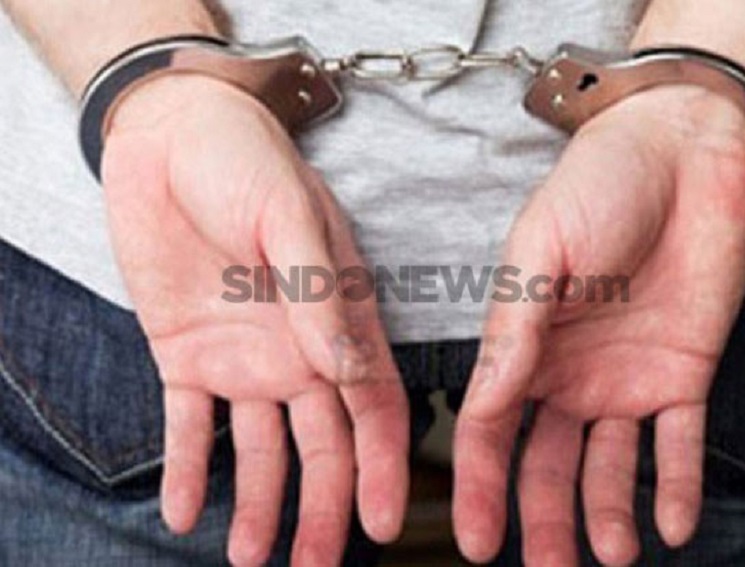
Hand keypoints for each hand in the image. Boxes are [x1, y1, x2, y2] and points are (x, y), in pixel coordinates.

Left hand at [101, 75, 408, 565]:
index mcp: (338, 318)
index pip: (372, 406)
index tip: (385, 524)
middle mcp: (299, 350)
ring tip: (251, 558)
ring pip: (260, 449)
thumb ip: (319, 294)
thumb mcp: (288, 217)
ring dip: (257, 503)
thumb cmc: (245, 161)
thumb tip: (351, 371)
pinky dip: (188, 469)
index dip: (382, 466)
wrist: (171, 134)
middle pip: (321, 445)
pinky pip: (189, 425)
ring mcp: (243, 357)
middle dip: (322, 509)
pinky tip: (183, 511)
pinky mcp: (186, 354)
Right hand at [454, 86, 744, 564]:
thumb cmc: (596, 188)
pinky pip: (680, 446)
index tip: (476, 541)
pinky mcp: (682, 376)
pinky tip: (674, 527)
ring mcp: (624, 380)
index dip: (479, 487)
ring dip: (607, 516)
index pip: (490, 431)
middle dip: (543, 521)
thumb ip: (513, 334)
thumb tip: (480, 407)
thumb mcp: (539, 255)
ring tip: (611, 558)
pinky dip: (678, 487)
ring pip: (608, 468)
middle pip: (546, 465)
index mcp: (522, 347)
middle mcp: (566, 375)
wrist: (682, 154)